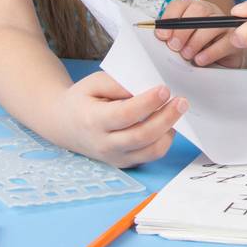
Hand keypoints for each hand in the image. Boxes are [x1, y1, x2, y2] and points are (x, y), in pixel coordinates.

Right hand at [46, 70, 187, 167]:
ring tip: (177, 111)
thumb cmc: (82, 100)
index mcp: (93, 121)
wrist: (64, 125)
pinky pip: (149, 156)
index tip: (164, 89)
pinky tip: (167, 124)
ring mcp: (115, 157)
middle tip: (182, 101)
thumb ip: (118, 84)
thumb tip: (146, 88)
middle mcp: (104, 144)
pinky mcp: (124, 163)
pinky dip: (163, 140)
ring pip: (150, 151)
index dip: (147, 103)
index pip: (125, 115)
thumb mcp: (94, 83)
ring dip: (169, 131)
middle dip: (166, 118)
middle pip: (142, 136)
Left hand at [151, 0, 246, 68]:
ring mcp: (224, 23)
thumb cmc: (199, 49)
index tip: (162, 35)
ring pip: (211, 25)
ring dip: (195, 42)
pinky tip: (200, 60)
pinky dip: (210, 53)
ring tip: (187, 55)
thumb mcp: (182, 40)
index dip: (169, 18)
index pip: (180, 4)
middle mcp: (209, 12)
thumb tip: (160, 35)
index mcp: (192, 8)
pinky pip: (225, 42)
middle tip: (175, 47)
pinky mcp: (234, 38)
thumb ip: (171, 35)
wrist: (222, 61)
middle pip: (197, 10)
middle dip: (182, 30)